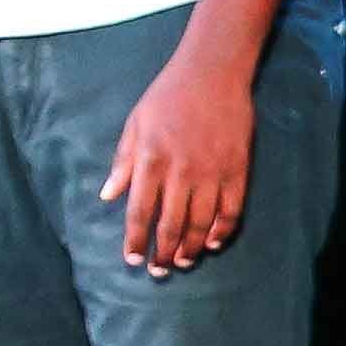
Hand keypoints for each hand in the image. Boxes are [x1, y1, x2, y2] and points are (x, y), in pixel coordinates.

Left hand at [102, 49, 255, 273]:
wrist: (212, 74)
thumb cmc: (167, 97)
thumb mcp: (135, 125)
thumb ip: (123, 163)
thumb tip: (107, 196)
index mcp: (151, 160)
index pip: (140, 211)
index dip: (136, 240)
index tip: (132, 259)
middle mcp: (181, 171)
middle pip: (171, 224)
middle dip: (161, 252)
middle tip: (157, 271)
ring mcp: (212, 172)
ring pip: (202, 223)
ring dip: (190, 247)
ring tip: (180, 262)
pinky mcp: (237, 170)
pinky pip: (231, 210)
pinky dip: (222, 231)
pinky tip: (213, 243)